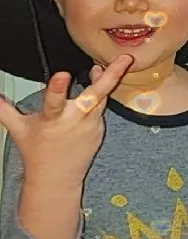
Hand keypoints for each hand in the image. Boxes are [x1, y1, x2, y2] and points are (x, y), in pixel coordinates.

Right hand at [0, 54, 133, 185]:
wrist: (56, 180)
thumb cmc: (36, 152)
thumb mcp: (18, 129)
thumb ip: (5, 110)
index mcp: (51, 120)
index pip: (53, 102)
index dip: (57, 88)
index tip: (62, 74)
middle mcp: (73, 121)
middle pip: (95, 96)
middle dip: (111, 76)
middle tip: (125, 58)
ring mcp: (90, 126)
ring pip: (101, 98)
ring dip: (106, 80)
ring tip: (105, 65)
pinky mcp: (99, 130)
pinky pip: (100, 109)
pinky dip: (99, 97)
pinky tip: (97, 82)